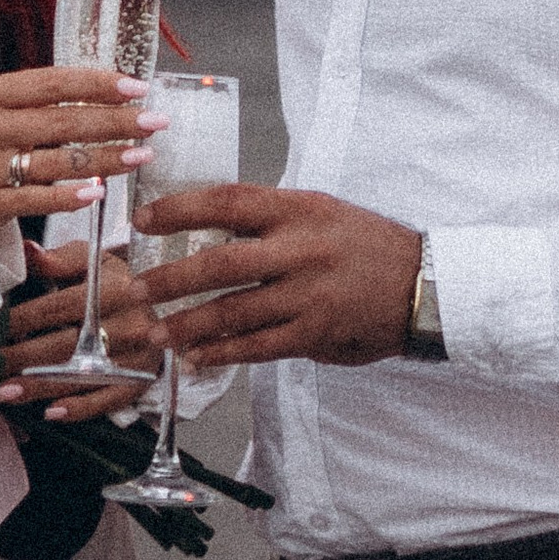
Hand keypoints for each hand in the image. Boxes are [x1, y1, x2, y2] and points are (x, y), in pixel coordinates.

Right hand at [0, 61, 153, 236]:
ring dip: (106, 159)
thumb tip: (109, 94)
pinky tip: (99, 192)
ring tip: (142, 155)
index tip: (137, 86)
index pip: (52, 83)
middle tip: (155, 122)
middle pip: (62, 122)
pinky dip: (71, 196)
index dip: (97, 84)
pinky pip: (36, 200)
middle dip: (115, 121)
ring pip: (56, 162)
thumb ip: (38, 101)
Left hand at [0, 242, 161, 422]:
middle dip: (24, 357)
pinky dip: (78, 409)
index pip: (62, 306)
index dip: (26, 318)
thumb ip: (59, 259)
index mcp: (116, 289)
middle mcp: (130, 324)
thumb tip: (27, 251)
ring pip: (82, 376)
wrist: (161, 307)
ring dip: (40, 387)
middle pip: (69, 345)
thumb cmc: (114, 283)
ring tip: (4, 392)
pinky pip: (107, 400)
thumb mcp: (92, 261)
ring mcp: (137, 357)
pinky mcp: (140, 382)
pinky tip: (49, 412)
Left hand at [129, 184, 421, 367]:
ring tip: (155, 333)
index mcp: (298, 210)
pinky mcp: (315, 334)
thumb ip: (269, 218)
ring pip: (234, 312)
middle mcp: (300, 250)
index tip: (142, 221)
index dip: (179, 209)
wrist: (422, 285)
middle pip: (221, 263)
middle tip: (135, 290)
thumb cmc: (363, 244)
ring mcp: (308, 296)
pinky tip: (197, 357)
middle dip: (171, 279)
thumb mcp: (320, 211)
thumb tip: (206, 223)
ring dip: (188, 325)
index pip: (228, 202)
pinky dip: (223, 353)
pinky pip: (258, 346)